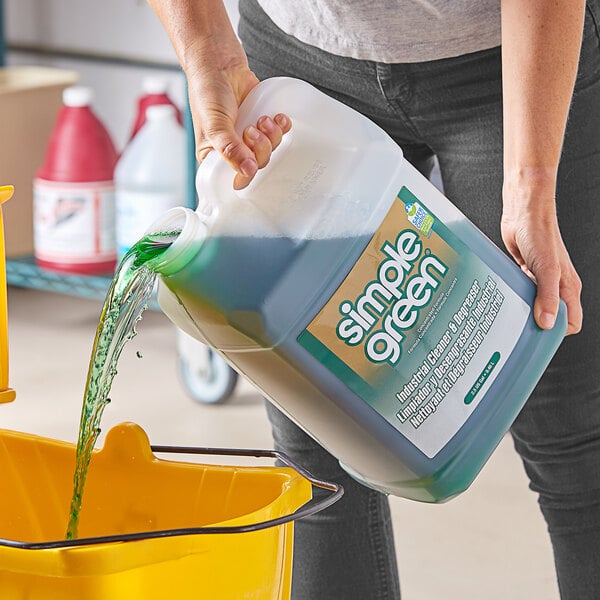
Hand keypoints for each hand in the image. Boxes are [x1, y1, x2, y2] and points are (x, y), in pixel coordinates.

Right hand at [186, 60, 290, 189]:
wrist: (219, 62)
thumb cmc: (207, 90)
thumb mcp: (214, 124)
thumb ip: (230, 149)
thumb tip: (247, 170)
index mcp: (214, 158)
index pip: (234, 180)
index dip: (246, 175)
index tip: (250, 162)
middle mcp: (232, 151)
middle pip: (256, 166)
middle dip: (260, 149)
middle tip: (252, 130)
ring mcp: (248, 139)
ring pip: (269, 151)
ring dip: (271, 136)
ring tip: (262, 119)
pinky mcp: (262, 125)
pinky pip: (279, 135)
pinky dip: (281, 127)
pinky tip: (276, 117)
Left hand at [501, 183, 581, 335]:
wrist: (524, 212)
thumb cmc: (541, 234)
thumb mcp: (546, 269)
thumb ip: (547, 297)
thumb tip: (548, 324)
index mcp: (568, 288)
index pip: (570, 321)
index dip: (558, 333)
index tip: (538, 341)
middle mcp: (555, 285)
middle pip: (549, 316)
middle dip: (536, 324)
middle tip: (516, 332)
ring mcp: (538, 279)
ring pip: (532, 304)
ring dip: (521, 310)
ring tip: (505, 318)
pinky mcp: (523, 272)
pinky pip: (519, 291)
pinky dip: (512, 296)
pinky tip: (501, 299)